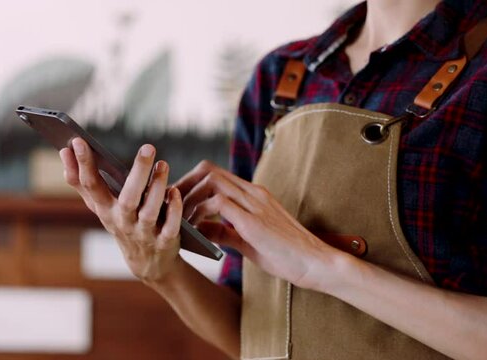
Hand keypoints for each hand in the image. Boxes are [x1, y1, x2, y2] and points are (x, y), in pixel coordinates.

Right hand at [60, 138, 183, 283]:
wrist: (147, 263)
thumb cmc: (122, 223)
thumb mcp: (100, 206)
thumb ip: (81, 181)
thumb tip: (64, 151)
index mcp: (105, 210)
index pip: (91, 186)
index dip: (83, 164)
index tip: (78, 140)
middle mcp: (123, 222)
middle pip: (128, 198)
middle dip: (137, 173)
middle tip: (148, 147)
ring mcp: (144, 233)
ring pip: (150, 211)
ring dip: (158, 188)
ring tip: (163, 164)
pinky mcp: (165, 241)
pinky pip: (170, 226)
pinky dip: (174, 209)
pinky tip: (175, 191)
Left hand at [174, 161, 340, 289]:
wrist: (315, 263)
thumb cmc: (285, 254)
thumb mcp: (247, 240)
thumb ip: (224, 231)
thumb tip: (200, 229)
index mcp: (253, 194)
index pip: (214, 173)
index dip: (190, 184)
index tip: (177, 202)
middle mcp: (252, 192)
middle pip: (208, 170)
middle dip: (183, 185)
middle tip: (171, 207)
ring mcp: (254, 203)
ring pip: (211, 181)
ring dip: (189, 198)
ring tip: (180, 220)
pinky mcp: (253, 220)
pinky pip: (218, 203)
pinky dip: (200, 213)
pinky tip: (195, 230)